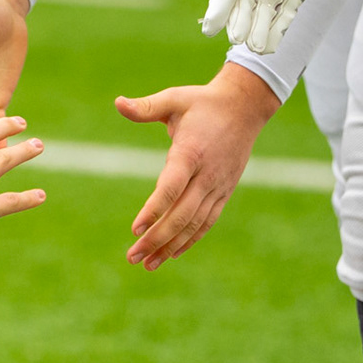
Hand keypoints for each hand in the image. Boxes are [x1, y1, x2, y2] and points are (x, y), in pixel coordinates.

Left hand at [114, 63, 281, 269]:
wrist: (245, 107)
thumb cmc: (203, 103)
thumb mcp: (174, 99)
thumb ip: (145, 107)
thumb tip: (118, 103)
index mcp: (191, 153)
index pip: (171, 187)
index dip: (154, 210)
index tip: (135, 229)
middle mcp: (206, 175)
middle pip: (181, 214)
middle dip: (156, 239)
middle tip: (132, 256)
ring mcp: (217, 186)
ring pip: (194, 224)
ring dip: (171, 246)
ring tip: (148, 264)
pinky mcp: (224, 192)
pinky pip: (207, 222)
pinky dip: (190, 240)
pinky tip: (172, 254)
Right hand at [199, 0, 362, 53]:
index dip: (218, 8)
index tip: (210, 29)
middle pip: (243, 3)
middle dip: (239, 23)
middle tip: (237, 40)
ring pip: (264, 11)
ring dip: (259, 30)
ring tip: (256, 49)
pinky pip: (287, 11)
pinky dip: (279, 29)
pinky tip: (272, 46)